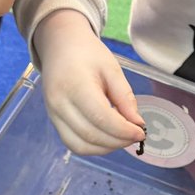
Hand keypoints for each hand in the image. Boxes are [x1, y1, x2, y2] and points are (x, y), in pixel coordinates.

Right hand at [35, 9, 145, 154]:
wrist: (60, 46)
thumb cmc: (87, 54)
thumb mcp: (112, 69)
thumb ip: (125, 98)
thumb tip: (137, 124)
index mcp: (75, 85)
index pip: (101, 118)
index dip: (124, 130)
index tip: (141, 132)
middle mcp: (60, 103)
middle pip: (91, 135)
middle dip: (118, 141)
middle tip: (135, 136)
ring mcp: (53, 114)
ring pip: (80, 145)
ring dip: (106, 148)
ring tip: (123, 138)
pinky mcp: (53, 121)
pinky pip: (73, 143)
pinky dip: (93, 148)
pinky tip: (108, 139)